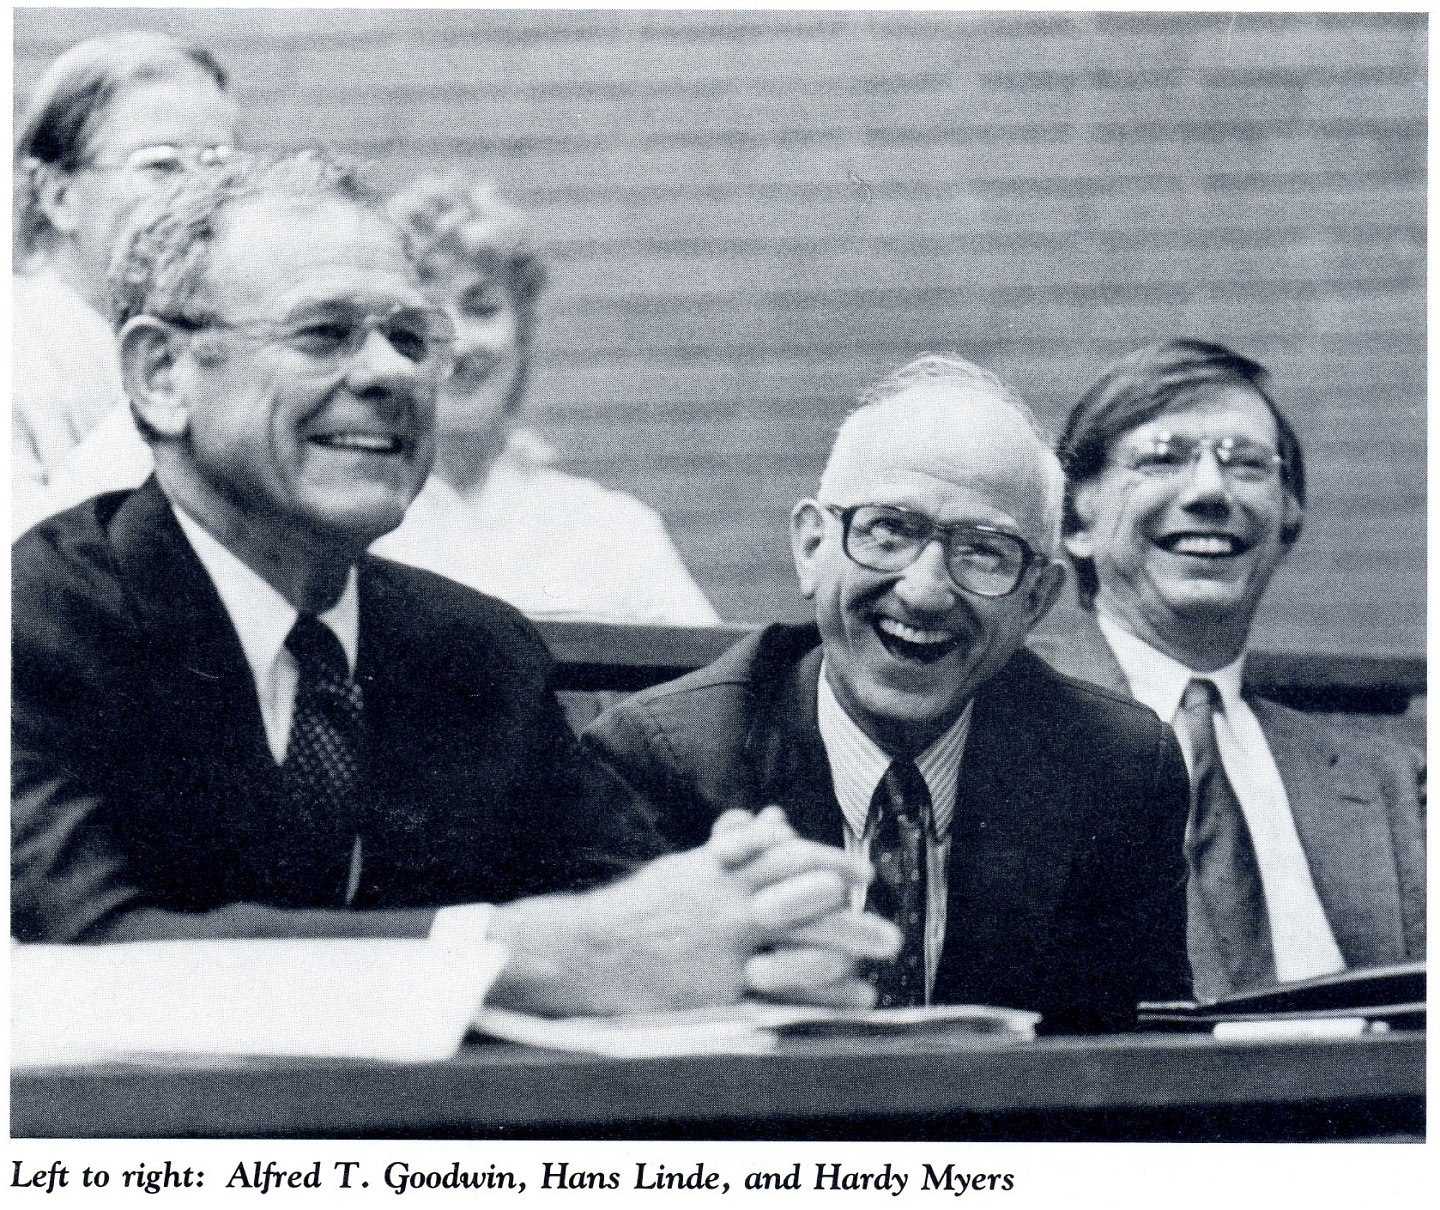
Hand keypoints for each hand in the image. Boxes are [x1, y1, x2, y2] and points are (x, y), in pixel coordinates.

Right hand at [488, 810, 894, 1015]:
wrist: (588, 953)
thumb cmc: (642, 906)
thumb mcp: (689, 867)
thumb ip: (736, 846)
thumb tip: (776, 820)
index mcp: (720, 870)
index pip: (788, 855)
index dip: (831, 862)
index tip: (865, 872)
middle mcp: (728, 905)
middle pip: (805, 901)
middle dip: (853, 914)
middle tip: (890, 928)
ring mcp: (724, 949)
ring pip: (799, 945)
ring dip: (847, 953)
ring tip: (882, 962)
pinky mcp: (716, 989)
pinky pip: (779, 992)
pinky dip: (821, 996)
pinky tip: (853, 1000)